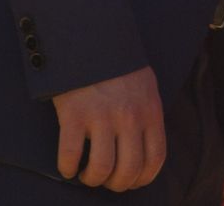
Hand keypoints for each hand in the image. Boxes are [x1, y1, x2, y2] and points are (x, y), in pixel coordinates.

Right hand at [52, 66, 165, 191]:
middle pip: (129, 169)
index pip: (155, 158)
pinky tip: (67, 167)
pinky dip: (67, 168)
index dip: (143, 178)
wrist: (92, 39)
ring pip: (102, 168)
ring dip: (93, 179)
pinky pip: (71, 156)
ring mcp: (102, 116)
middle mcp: (129, 117)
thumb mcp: (146, 86)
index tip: (132, 182)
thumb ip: (147, 114)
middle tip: (107, 181)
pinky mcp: (75, 115)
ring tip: (87, 174)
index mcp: (150, 111)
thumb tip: (145, 146)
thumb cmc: (118, 66)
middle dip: (117, 183)